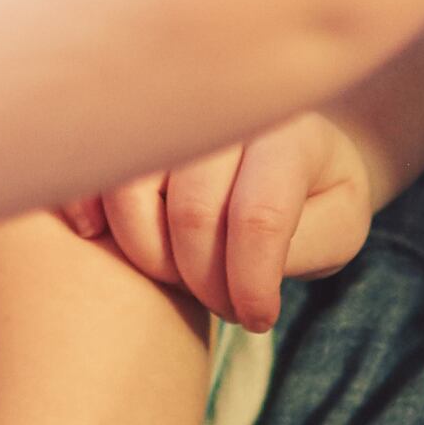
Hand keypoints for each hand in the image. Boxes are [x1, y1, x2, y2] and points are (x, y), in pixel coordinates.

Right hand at [65, 112, 377, 331]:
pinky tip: (98, 236)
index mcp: (291, 133)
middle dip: (199, 280)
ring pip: (131, 188)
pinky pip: (88, 164)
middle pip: (191, 210)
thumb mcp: (339, 226)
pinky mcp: (122, 116)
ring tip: (174, 274)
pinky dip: (84, 211)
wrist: (281, 143)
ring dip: (146, 255)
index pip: (259, 217)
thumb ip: (303, 248)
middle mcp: (225, 105)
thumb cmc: (313, 195)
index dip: (250, 284)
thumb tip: (244, 275)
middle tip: (218, 303)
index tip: (257, 320)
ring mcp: (166, 105)